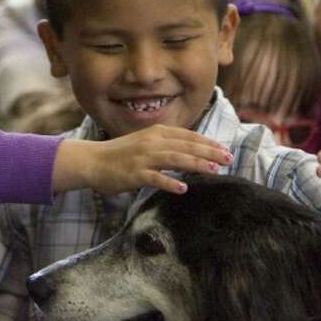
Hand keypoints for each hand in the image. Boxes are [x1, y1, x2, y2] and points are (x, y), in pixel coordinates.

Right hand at [53, 124, 232, 194]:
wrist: (92, 161)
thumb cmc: (120, 154)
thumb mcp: (145, 143)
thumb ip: (166, 145)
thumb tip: (190, 152)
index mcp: (156, 133)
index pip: (188, 136)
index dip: (208, 142)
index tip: (224, 149)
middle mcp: (152, 142)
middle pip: (186, 146)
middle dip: (209, 152)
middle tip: (228, 159)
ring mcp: (143, 157)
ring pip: (175, 158)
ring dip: (196, 164)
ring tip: (214, 170)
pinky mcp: (134, 173)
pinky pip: (155, 178)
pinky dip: (169, 182)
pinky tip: (183, 188)